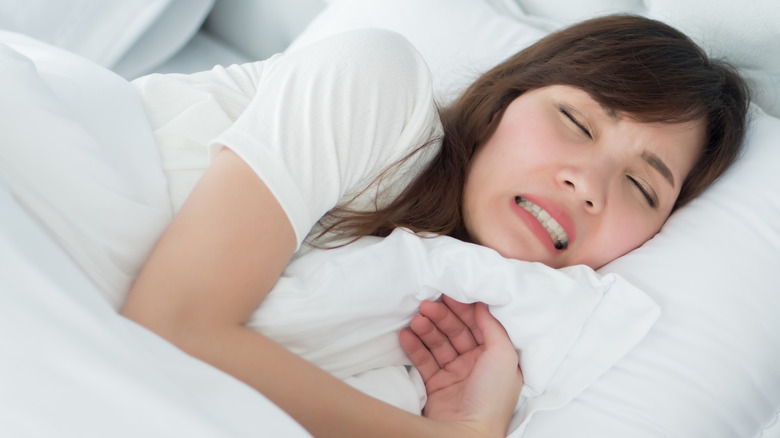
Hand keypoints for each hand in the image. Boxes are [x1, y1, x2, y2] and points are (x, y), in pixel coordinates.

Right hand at [399, 296, 522, 436]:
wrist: (467, 434)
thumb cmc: (492, 396)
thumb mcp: (503, 356)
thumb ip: (493, 326)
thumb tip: (483, 303)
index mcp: (495, 356)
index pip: (478, 325)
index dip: (464, 308)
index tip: (449, 294)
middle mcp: (476, 364)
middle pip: (456, 331)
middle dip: (441, 317)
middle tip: (426, 304)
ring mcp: (455, 374)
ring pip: (438, 344)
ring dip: (426, 329)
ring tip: (416, 320)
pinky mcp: (435, 385)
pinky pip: (423, 360)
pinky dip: (414, 347)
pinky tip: (405, 335)